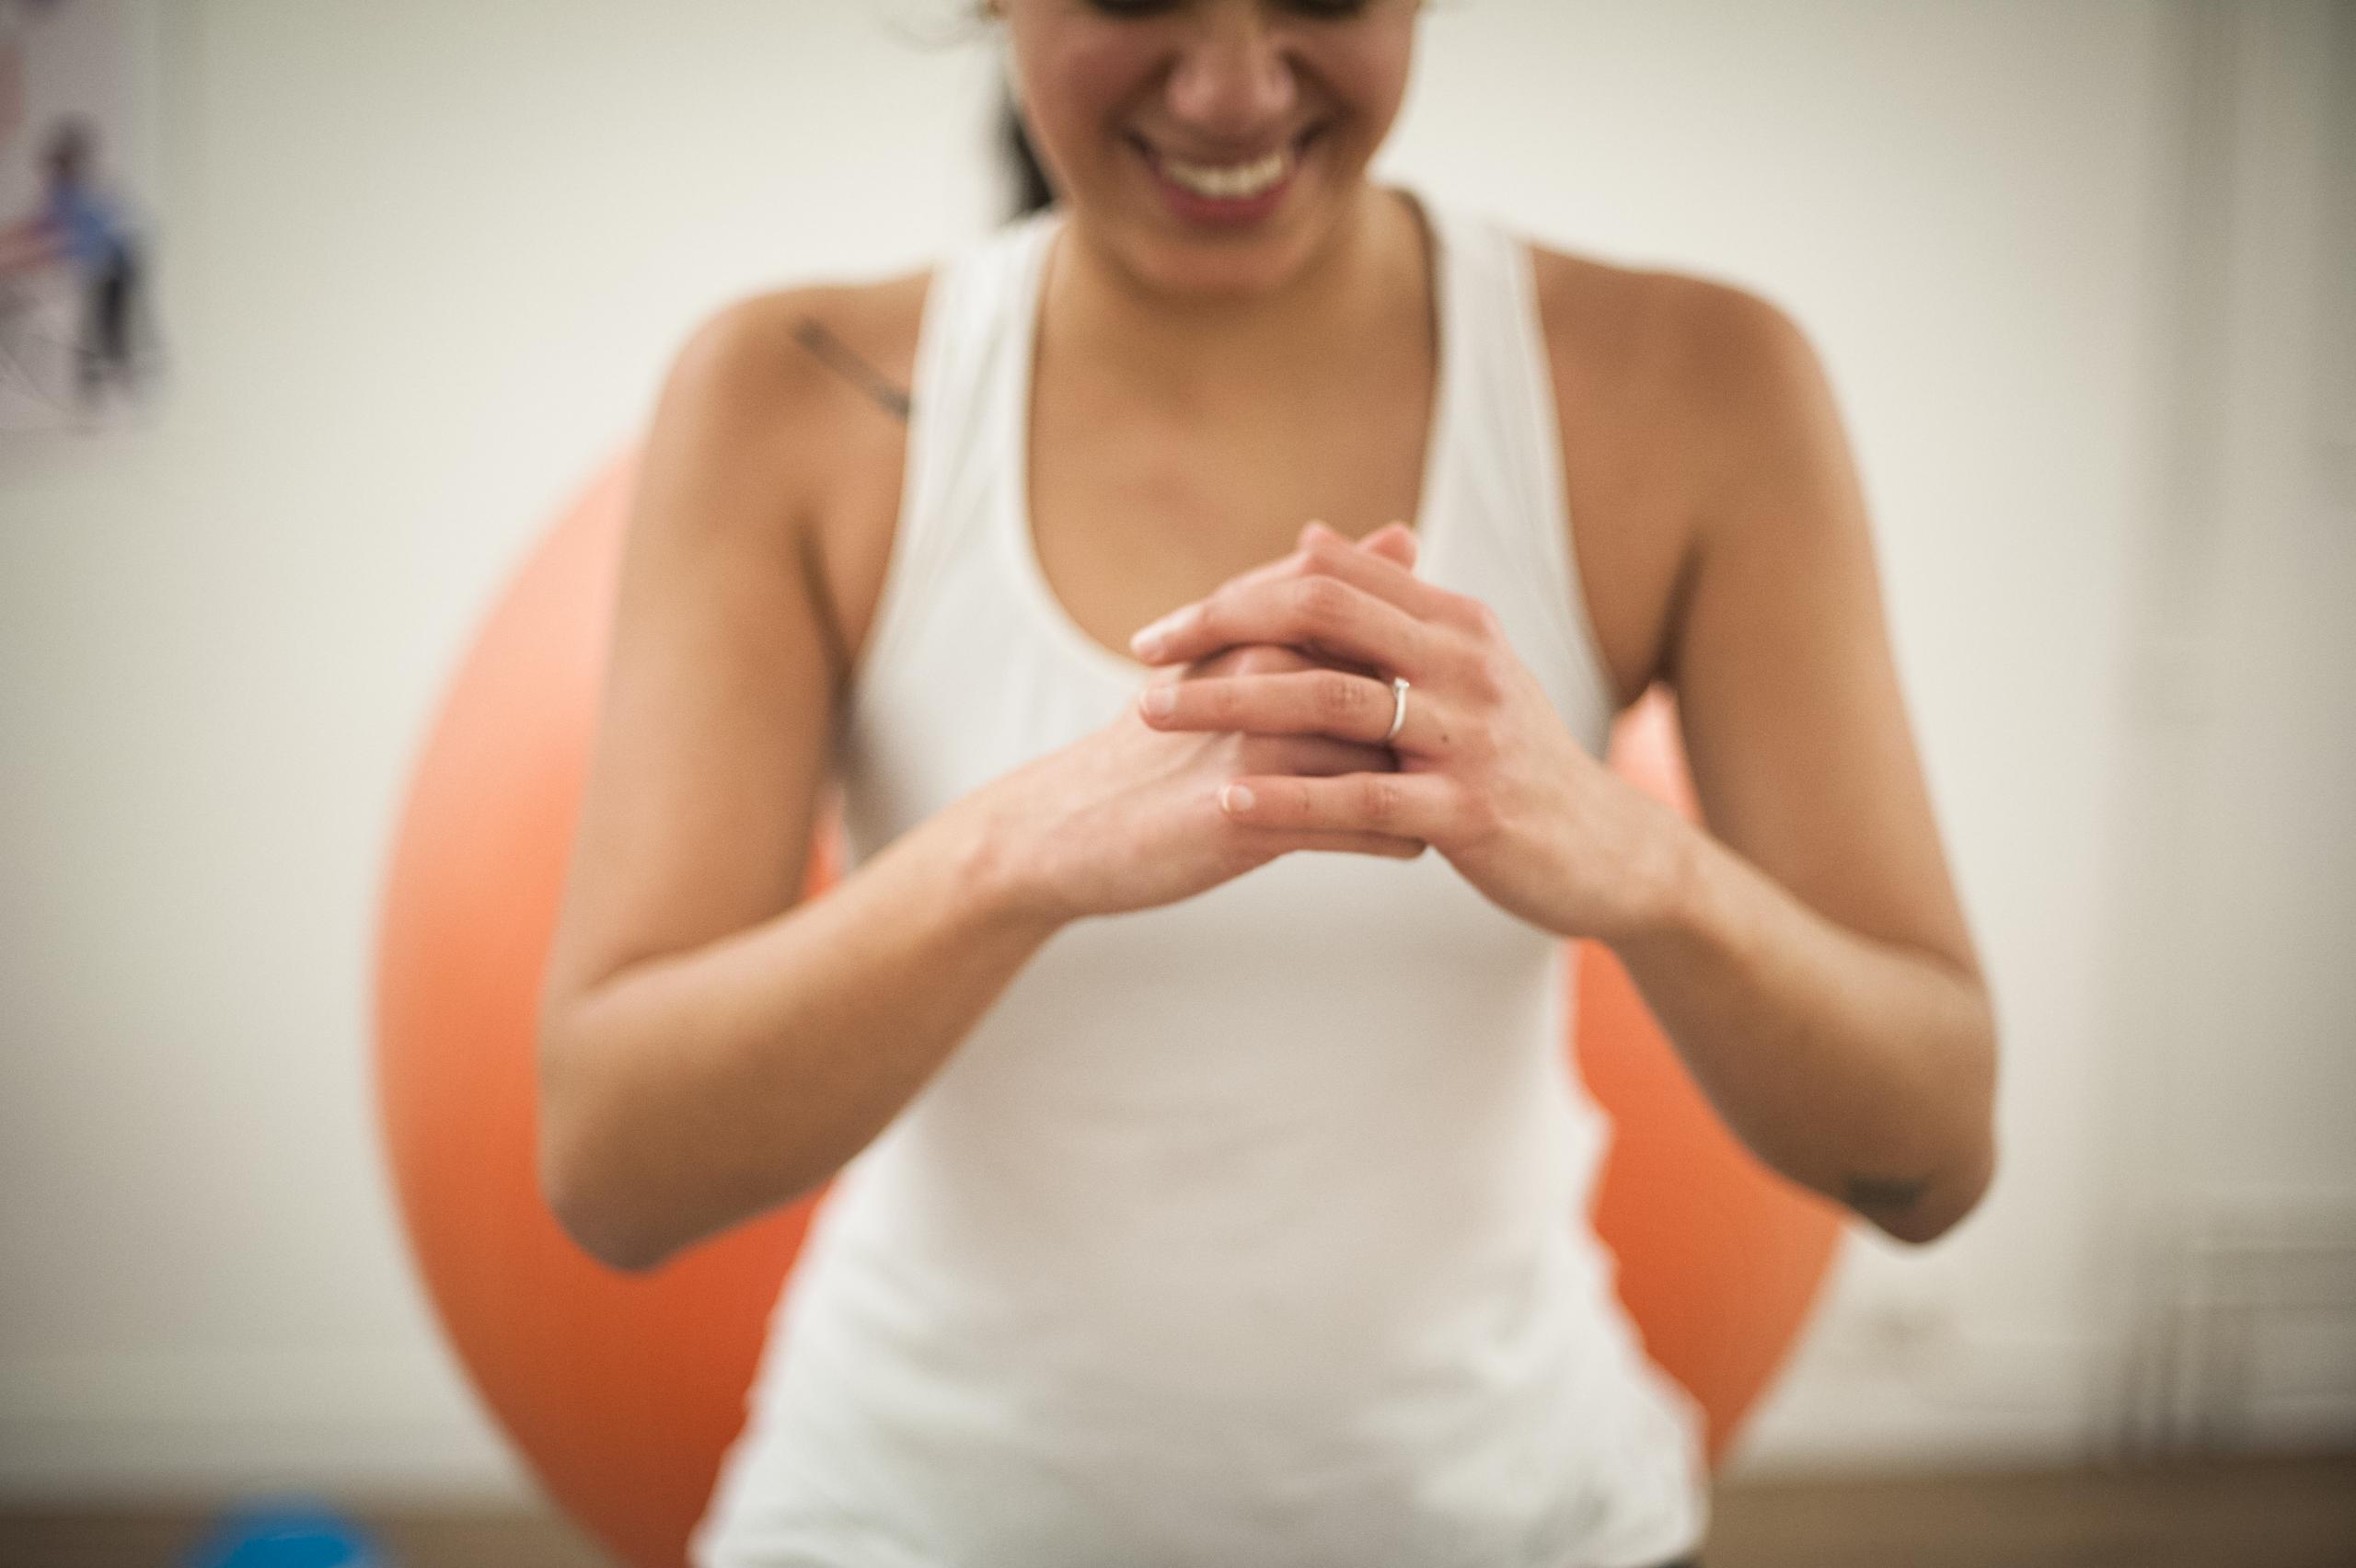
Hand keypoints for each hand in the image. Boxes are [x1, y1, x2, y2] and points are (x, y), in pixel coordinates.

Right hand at [969, 528, 1430, 924]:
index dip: (1426, 673)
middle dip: (1443, 730)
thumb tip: (1407, 534)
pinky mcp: (1246, 813)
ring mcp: (1256, 742)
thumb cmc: (1163, 739)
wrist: (1070, 824)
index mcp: (1269, 630)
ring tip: (1445, 804)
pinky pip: (1357, 825)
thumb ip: (1316, 596)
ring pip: (1389, 761)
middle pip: (1399, 694)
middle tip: (1468, 761)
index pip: (1386, 634)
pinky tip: (1408, 844)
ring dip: (1429, 788)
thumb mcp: (1235, 652)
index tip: (1453, 703)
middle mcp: (1267, 674)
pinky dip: (1394, 837)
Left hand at [1126, 521, 1687, 942]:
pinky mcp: (1470, 811)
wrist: (1609, 851)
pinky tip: (1225, 805)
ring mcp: (1469, 737)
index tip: (1166, 627)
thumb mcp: (1461, 670)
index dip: (1239, 593)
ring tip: (1156, 715)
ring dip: (1232, 703)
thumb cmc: (1515, 759)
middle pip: (1322, 615)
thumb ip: (1389, 607)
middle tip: (1141, 655)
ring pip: (1331, 701)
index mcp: (1455, 622)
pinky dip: (1288, 798)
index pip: (1330, 577)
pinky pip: (1362, 799)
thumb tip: (1309, 539)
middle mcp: (1464, 664)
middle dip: (1220, 628)